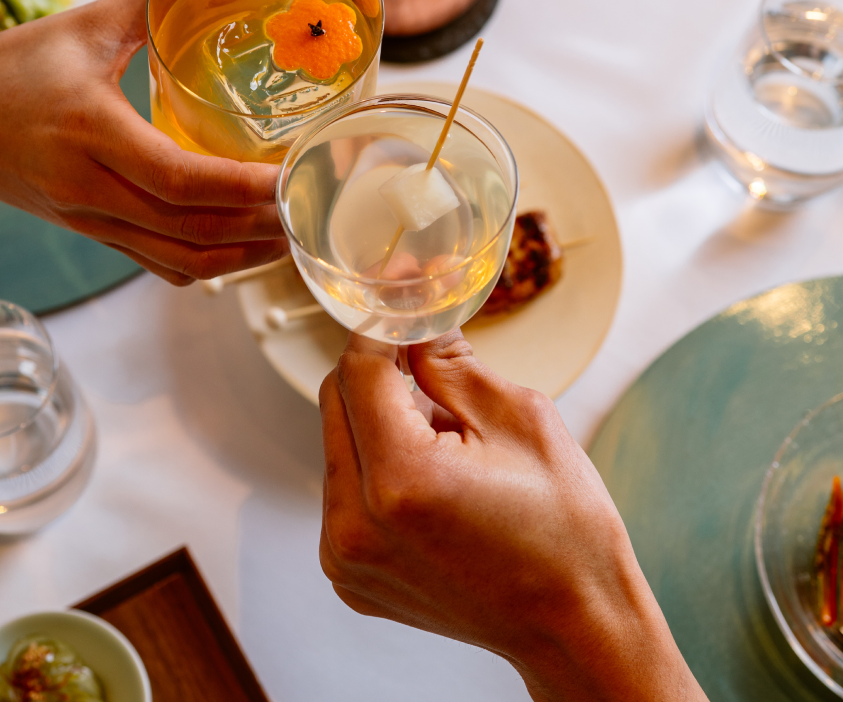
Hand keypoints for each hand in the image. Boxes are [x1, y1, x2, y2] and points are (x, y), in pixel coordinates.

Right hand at [0, 0, 287, 283]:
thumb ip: (150, 2)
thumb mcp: (79, 26)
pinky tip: (245, 248)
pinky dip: (209, 266)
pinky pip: (161, 266)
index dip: (240, 187)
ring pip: (181, 259)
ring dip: (244, 256)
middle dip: (259, 226)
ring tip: (291, 231)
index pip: (177, 177)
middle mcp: (90, 189)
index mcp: (88, 131)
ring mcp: (92, 222)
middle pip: (191, 229)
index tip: (289, 177)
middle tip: (311, 203)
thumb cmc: (9, 72)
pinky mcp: (95, 235)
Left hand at [319, 331, 707, 701]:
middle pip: (337, 398)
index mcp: (399, 482)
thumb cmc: (564, 528)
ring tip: (445, 433)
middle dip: (380, 366)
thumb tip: (413, 309)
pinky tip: (431, 473)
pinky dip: (375, 461)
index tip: (401, 286)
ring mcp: (345, 556)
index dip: (382, 319)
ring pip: (337, 440)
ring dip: (378, 415)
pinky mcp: (348, 571)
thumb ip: (447, 358)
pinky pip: (343, 486)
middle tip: (428, 354)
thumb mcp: (518, 417)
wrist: (576, 626)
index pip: (360, 367)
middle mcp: (354, 525)